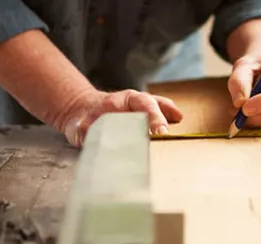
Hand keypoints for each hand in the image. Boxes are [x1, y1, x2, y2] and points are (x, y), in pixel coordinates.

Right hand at [61, 88, 182, 147]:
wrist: (80, 107)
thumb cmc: (116, 108)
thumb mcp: (138, 102)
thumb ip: (160, 107)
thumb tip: (179, 117)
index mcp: (131, 98)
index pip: (146, 103)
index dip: (155, 117)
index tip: (163, 132)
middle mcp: (114, 104)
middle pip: (128, 117)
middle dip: (140, 130)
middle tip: (154, 142)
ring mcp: (96, 116)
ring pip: (109, 128)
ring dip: (120, 142)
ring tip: (133, 156)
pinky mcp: (81, 128)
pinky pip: (90, 140)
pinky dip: (97, 149)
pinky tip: (105, 161)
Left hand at [227, 54, 260, 127]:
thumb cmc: (257, 66)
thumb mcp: (244, 65)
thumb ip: (238, 81)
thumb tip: (239, 103)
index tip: (244, 108)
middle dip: (257, 117)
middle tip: (238, 114)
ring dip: (257, 122)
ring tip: (242, 112)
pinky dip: (260, 125)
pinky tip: (251, 115)